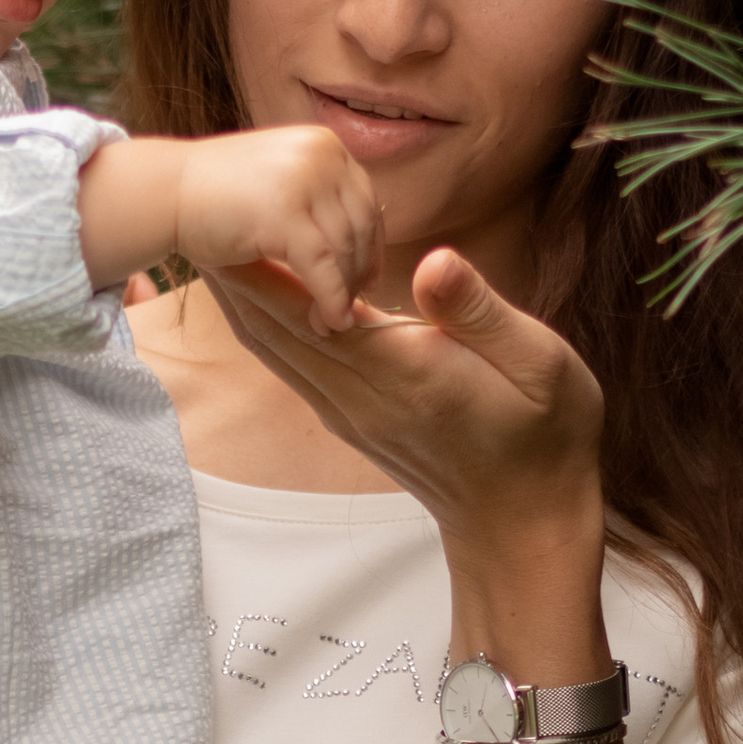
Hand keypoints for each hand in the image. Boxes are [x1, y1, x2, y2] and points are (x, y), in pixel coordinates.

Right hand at [174, 124, 382, 329]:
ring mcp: (306, 180)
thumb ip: (317, 206)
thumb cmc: (213, 198)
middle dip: (358, 275)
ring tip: (331, 322)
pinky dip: (330, 300)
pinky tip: (328, 323)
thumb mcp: (278, 187)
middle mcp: (322, 154)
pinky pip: (324, 268)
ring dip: (343, 294)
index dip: (370, 247)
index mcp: (324, 144)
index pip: (366, 202)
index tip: (367, 280)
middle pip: (362, 227)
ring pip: (346, 250)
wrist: (162, 193)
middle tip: (348, 309)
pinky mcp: (288, 213)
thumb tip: (361, 257)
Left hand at [209, 244, 606, 570]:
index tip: (226, 220)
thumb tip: (433, 260)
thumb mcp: (539, 364)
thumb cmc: (544, 437)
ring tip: (213, 251)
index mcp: (402, 370)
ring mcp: (352, 414)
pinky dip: (269, 330)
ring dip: (241, 304)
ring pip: (276, 353)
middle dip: (233, 276)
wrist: (524, 523)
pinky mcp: (354, 422)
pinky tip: (260, 302)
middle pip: (273, 332)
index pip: (310, 311)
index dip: (261, 267)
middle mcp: (362, 396)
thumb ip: (479, 312)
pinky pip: (295, 369)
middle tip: (198, 220)